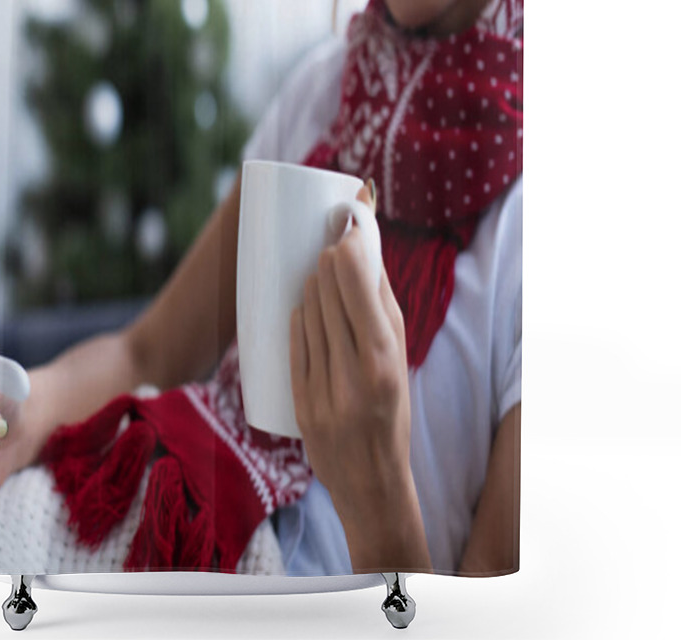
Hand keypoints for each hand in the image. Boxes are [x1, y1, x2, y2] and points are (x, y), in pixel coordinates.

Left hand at [289, 182, 413, 527]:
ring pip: (305, 306)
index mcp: (385, 356)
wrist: (371, 480)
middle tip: (334, 245)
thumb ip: (382, 305)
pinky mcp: (298, 402)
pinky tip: (306, 307)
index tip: (348, 213)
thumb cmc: (393, 410)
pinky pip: (293, 338)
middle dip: (330, 256)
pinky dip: (299, 316)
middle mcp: (352, 371)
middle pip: (325, 285)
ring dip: (314, 283)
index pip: (354, 278)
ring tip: (322, 277)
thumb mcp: (400, 358)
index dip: (349, 238)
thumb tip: (365, 247)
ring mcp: (321, 388)